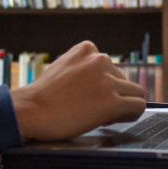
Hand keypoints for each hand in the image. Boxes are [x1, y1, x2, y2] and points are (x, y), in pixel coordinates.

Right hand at [10, 42, 147, 139]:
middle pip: (123, 80)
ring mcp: (107, 80)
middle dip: (114, 95)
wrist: (29, 111)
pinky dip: (131, 114)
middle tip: (95, 109)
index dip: (104, 85)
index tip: (92, 96)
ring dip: (123, 105)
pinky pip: (138, 106)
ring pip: (135, 92)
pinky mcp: (111, 101)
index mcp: (87, 49)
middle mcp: (100, 60)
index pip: (110, 67)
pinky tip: (115, 119)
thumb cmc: (41, 97)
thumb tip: (102, 84)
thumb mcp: (62, 68)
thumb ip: (83, 70)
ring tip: (103, 115)